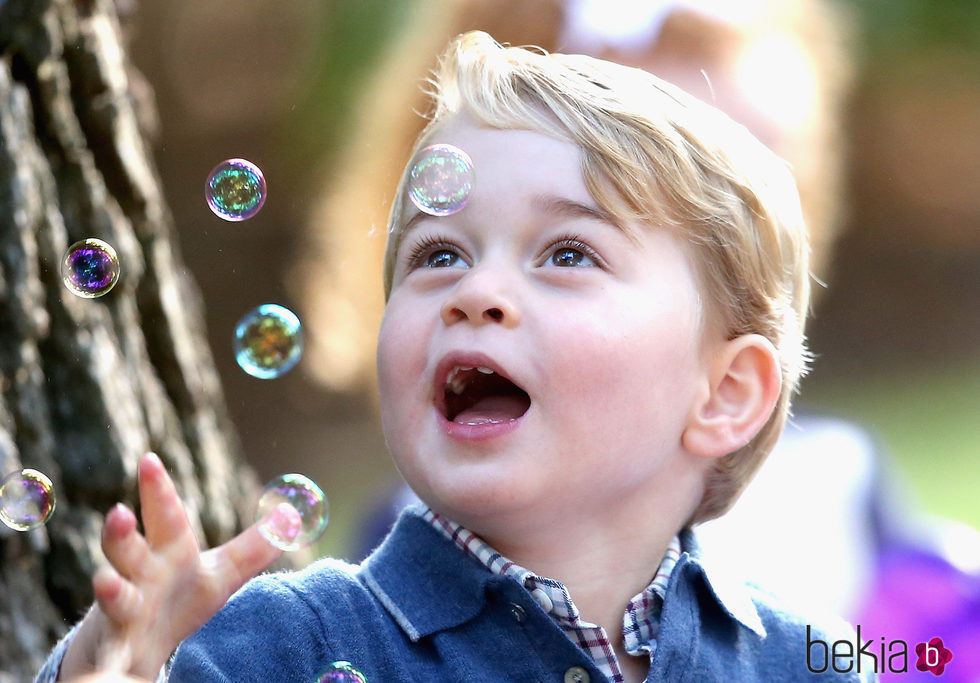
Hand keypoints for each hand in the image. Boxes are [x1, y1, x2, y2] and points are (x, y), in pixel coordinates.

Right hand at [60, 453, 299, 679]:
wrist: (136, 647)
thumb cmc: (178, 600)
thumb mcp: (220, 574)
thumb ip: (253, 548)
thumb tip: (293, 518)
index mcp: (167, 553)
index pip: (165, 516)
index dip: (158, 489)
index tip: (150, 459)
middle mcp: (139, 576)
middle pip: (128, 550)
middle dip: (121, 533)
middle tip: (119, 513)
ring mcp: (123, 612)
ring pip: (113, 597)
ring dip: (110, 588)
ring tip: (105, 582)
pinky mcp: (118, 649)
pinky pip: (112, 656)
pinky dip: (110, 662)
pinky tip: (112, 667)